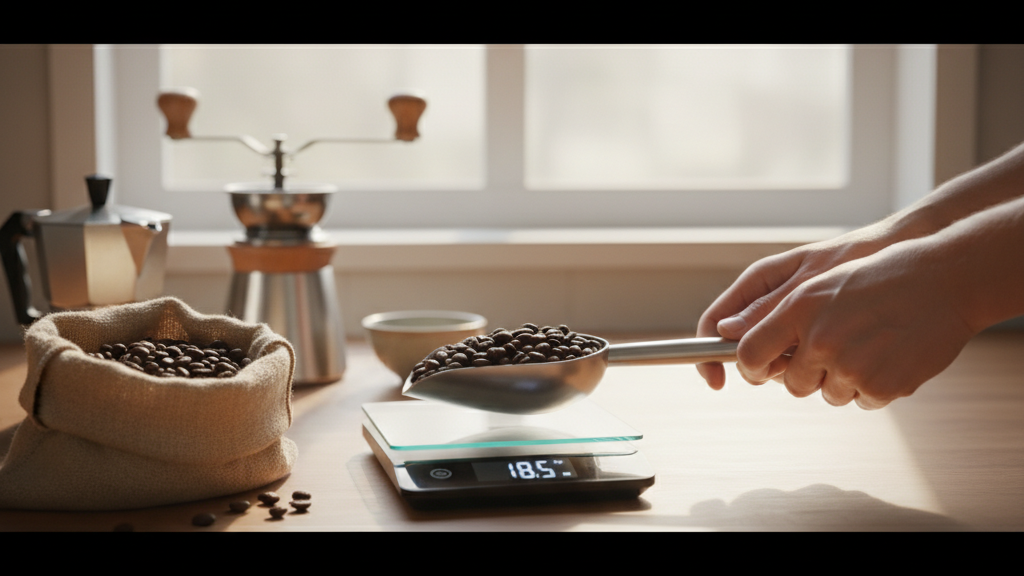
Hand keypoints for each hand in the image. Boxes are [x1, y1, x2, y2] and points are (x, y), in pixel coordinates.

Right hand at [695, 223, 895, 389]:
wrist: (898, 256)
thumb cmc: (855, 260)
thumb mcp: (811, 283)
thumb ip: (770, 307)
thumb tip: (726, 331)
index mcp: (757, 283)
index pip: (714, 321)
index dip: (706, 353)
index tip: (716, 381)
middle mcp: (767, 303)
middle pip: (742, 347)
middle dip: (760, 365)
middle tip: (791, 364)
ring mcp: (787, 320)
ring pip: (769, 357)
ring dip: (789, 367)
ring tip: (823, 356)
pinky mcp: (810, 334)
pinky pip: (796, 358)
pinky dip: (809, 366)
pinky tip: (834, 360)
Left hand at [733, 239, 975, 408]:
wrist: (943, 281)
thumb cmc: (877, 278)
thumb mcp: (819, 282)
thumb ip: (773, 312)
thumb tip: (730, 336)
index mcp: (799, 308)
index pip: (750, 354)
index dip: (750, 368)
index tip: (757, 370)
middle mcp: (821, 339)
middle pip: (792, 383)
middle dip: (807, 374)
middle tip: (832, 351)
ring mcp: (852, 366)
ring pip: (828, 395)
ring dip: (842, 380)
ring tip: (867, 344)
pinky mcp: (882, 387)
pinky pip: (861, 401)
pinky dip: (872, 387)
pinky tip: (888, 356)